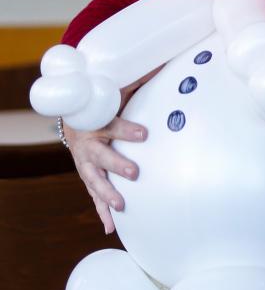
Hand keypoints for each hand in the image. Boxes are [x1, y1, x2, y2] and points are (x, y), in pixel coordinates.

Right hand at [63, 69, 158, 233]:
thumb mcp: (115, 91)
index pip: (111, 125)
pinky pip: (94, 197)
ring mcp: (86, 164)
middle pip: (101, 157)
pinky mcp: (89, 177)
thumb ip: (137, 82)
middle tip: (134, 172)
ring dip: (107, 194)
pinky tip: (111, 228)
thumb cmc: (102, 104)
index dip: (126, 130)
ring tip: (122, 204)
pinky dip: (102, 212)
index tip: (144, 133)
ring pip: (95, 180)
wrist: (73, 119)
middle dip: (117, 164)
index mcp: (96, 123)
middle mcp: (88, 146)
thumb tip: (164, 62)